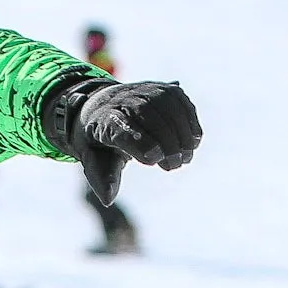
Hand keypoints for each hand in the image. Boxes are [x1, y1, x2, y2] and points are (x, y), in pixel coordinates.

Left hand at [44, 77, 201, 205]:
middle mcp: (121, 99)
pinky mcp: (161, 88)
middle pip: (145, 114)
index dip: (137, 142)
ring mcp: (143, 90)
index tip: (153, 160)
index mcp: (101, 119)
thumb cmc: (98, 140)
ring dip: (181, 132)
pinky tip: (193, 141)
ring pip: (166, 104)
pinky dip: (189, 120)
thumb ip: (102, 178)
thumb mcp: (93, 160)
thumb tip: (108, 199)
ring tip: (186, 157)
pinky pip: (179, 100)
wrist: (101, 107)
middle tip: (176, 165)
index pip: (118, 127)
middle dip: (165, 141)